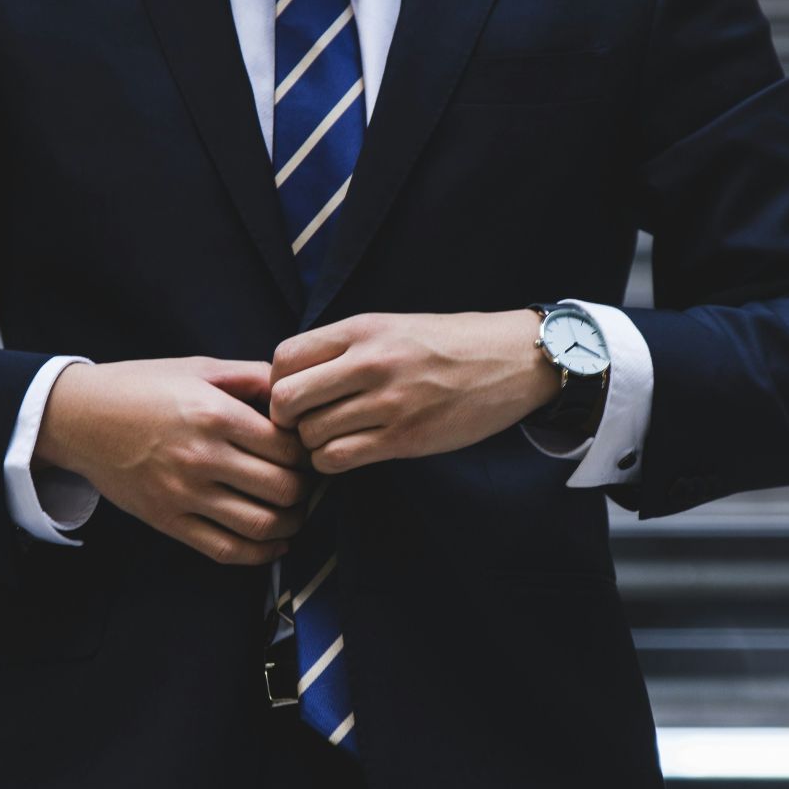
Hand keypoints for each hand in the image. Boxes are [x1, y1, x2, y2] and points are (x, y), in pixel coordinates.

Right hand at [34, 358, 312, 564]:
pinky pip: (225, 550)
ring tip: (294, 511)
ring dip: (291, 524)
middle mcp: (201, 457)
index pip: (288, 447)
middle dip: (305, 489)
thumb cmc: (142, 387)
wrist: (80, 418)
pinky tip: (274, 543)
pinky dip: (260, 554)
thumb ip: (252, 377)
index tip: (307, 450)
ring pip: (261, 525)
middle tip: (306, 481)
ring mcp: (184, 494)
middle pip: (283, 489)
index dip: (308, 452)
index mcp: (214, 414)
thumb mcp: (199, 368)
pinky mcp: (168, 520)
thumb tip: (297, 389)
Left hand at [268, 311, 561, 473]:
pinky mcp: (404, 438)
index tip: (294, 394)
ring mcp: (388, 402)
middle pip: (286, 399)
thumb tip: (291, 377)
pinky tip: (347, 453)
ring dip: (311, 444)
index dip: (277, 382)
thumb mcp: (391, 326)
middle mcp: (369, 363)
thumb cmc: (448, 344)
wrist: (511, 360)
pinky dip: (331, 462)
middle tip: (303, 423)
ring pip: (310, 435)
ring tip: (331, 438)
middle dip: (285, 418)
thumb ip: (344, 347)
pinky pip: (338, 458)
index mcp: (362, 329)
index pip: (284, 358)